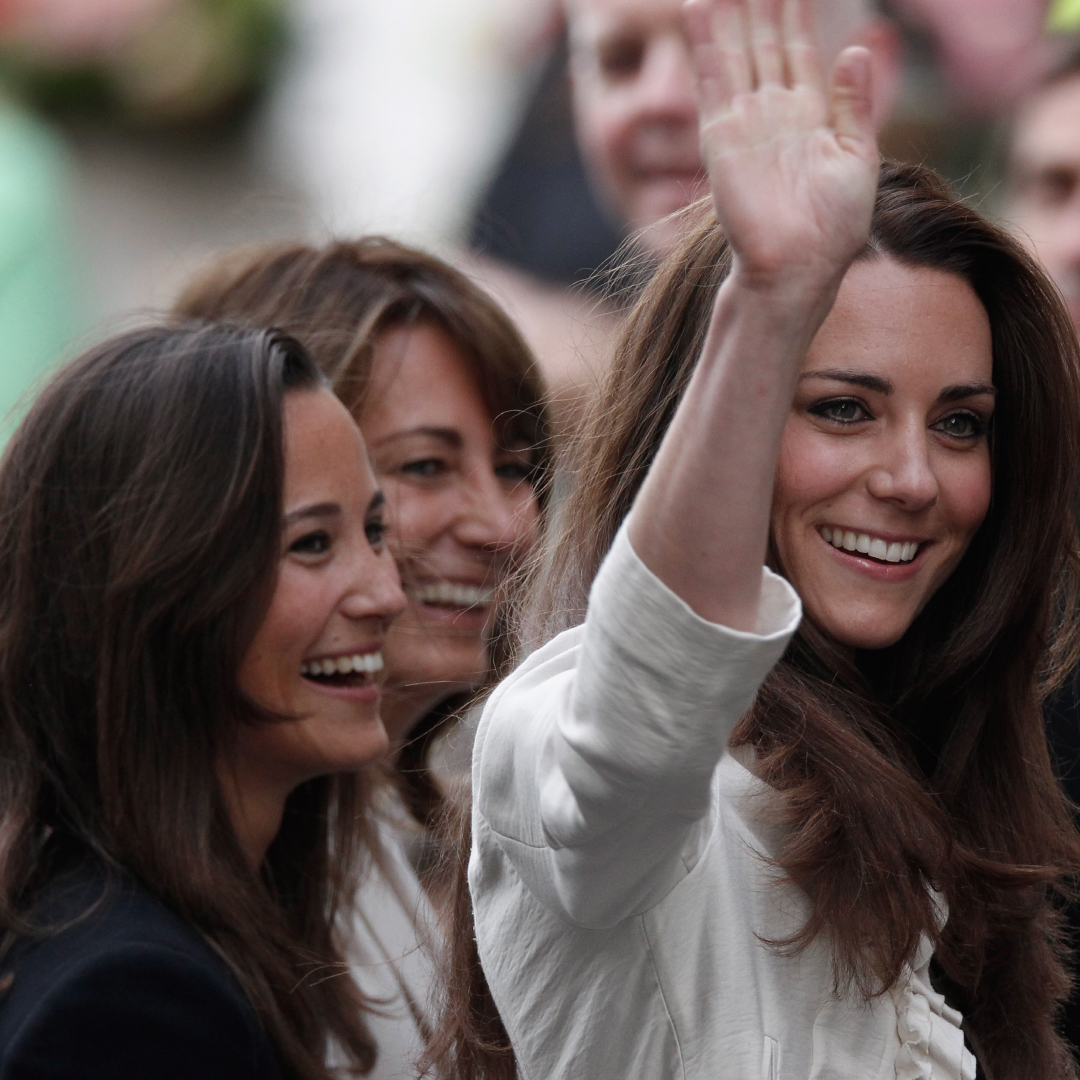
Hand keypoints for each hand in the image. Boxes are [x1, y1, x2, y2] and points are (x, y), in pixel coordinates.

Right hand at [684, 0, 878, 288]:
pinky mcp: (721, 137)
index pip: (800, 49)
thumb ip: (854, 103)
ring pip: (737, 52)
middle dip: (761, 3)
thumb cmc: (835, 225)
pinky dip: (705, 43)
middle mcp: (775, 113)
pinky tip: (698, 7)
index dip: (797, 11)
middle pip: (765, 42)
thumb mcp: (859, 156)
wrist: (800, 264)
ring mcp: (746, 122)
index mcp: (811, 116)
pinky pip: (712, 80)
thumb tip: (857, 48)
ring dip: (731, 13)